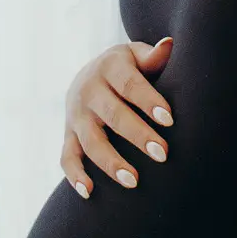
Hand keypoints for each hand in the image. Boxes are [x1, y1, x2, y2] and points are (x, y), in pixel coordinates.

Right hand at [62, 35, 174, 198]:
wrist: (93, 74)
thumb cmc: (128, 67)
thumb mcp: (137, 56)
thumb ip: (153, 57)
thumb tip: (169, 44)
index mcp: (109, 66)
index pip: (129, 85)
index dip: (148, 101)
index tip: (170, 119)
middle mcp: (88, 90)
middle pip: (112, 114)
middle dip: (137, 135)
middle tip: (163, 154)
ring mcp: (75, 115)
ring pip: (90, 141)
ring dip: (110, 162)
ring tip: (134, 182)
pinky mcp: (67, 134)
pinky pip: (66, 157)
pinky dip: (75, 175)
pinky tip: (89, 193)